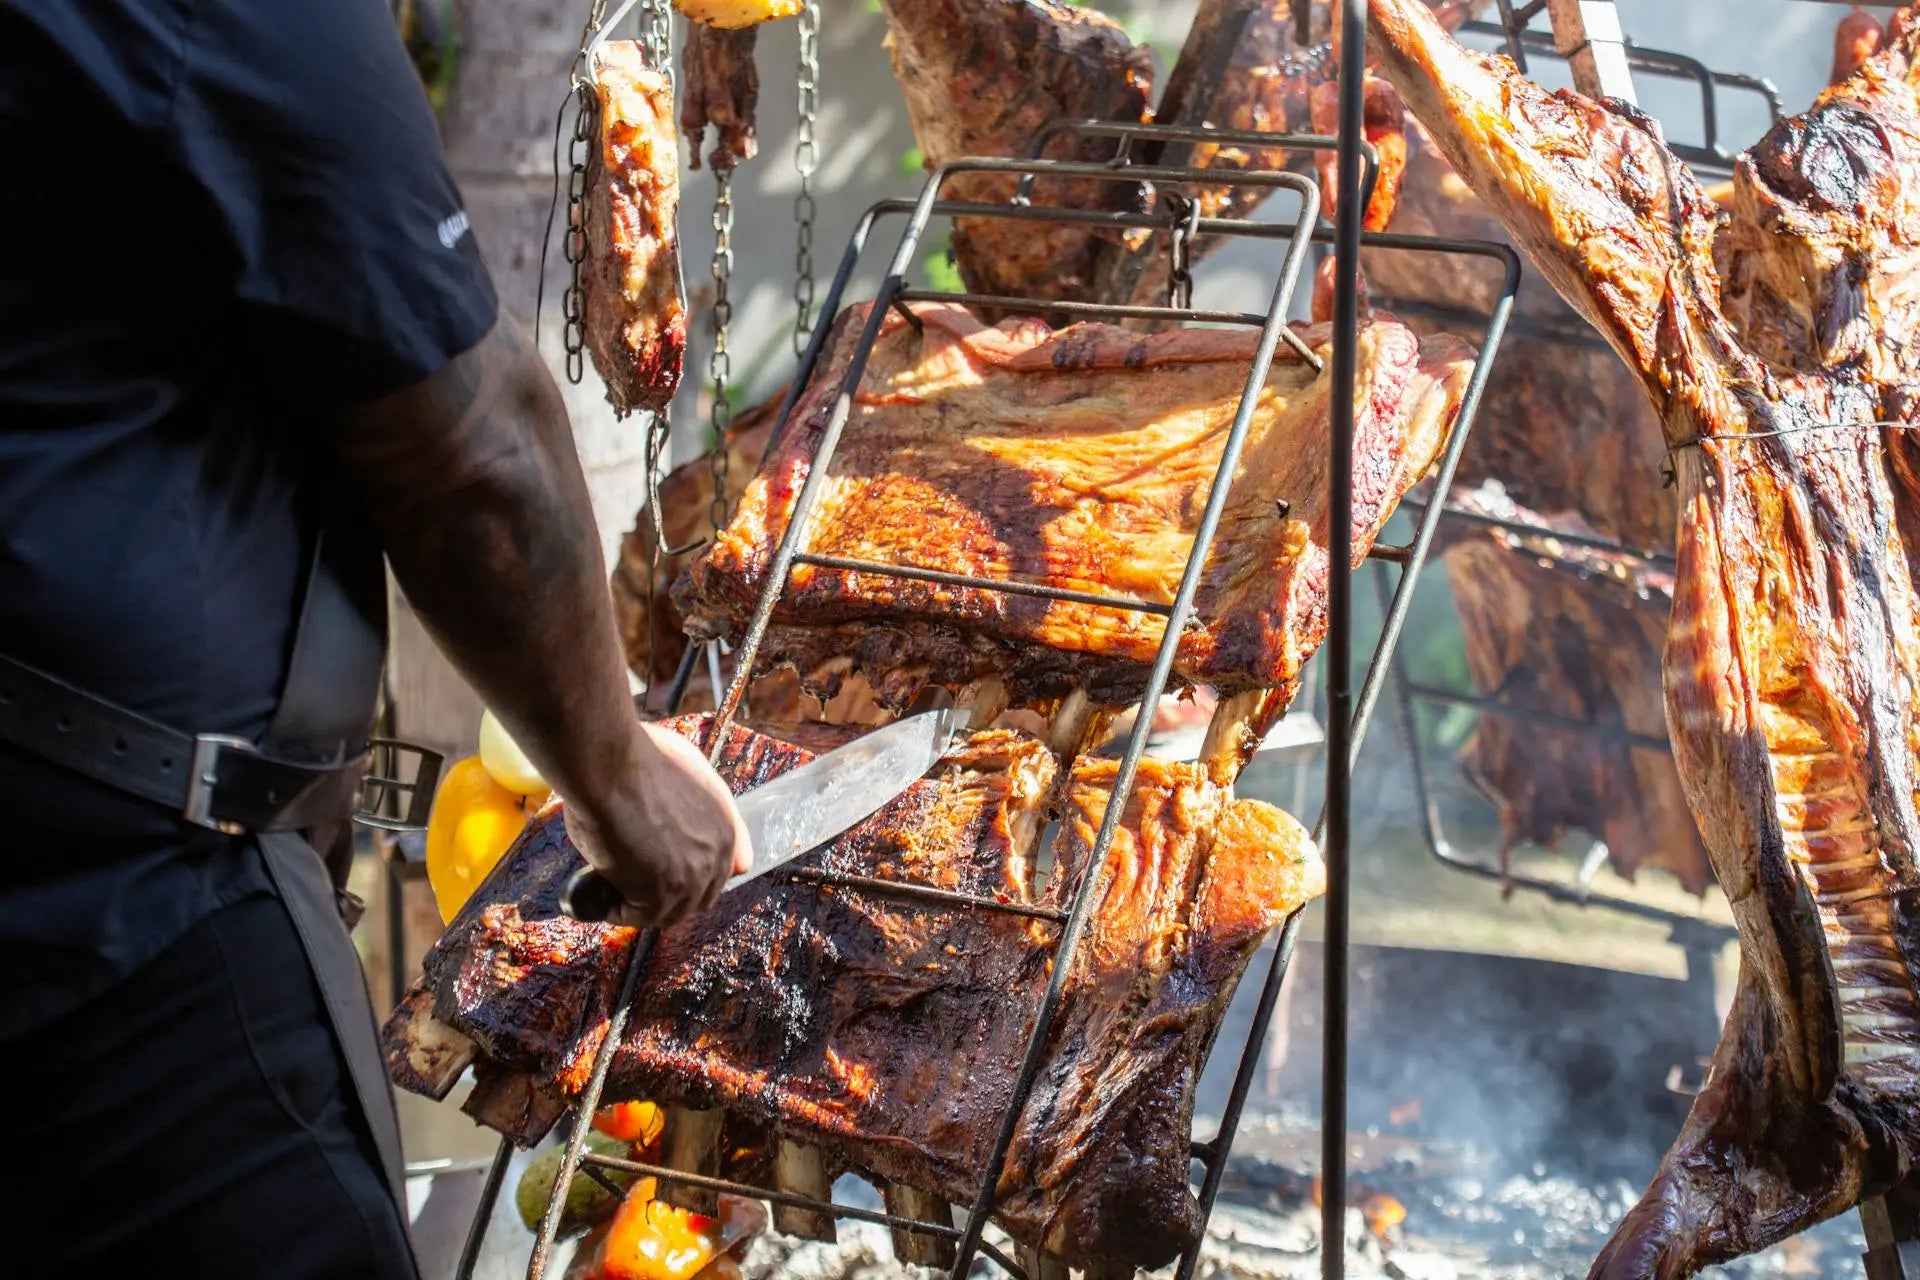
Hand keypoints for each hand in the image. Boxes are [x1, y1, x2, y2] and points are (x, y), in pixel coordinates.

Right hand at [563, 722, 752, 926]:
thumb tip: (698, 837)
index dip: (693, 877)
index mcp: (726, 826)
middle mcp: (717, 854)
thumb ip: (703, 802)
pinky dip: (615, 911)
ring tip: (611, 886)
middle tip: (634, 883)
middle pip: (699, 897)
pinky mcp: (661, 894)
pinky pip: (637, 917)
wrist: (610, 765)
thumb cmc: (637, 758)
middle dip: (667, 895)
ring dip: (640, 905)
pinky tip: (598, 893)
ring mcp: (692, 877)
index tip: (668, 877)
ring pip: (668, 911)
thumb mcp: (690, 770)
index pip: (725, 870)